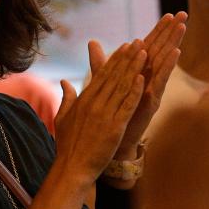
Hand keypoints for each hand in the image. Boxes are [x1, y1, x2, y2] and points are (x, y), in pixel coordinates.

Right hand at [54, 40, 145, 181]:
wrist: (72, 168)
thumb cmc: (68, 146)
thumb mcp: (63, 118)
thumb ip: (66, 98)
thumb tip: (64, 82)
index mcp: (83, 100)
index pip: (102, 75)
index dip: (115, 59)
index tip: (125, 46)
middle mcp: (93, 104)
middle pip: (113, 76)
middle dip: (127, 57)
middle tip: (138, 41)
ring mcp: (104, 115)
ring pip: (121, 87)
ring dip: (134, 68)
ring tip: (145, 52)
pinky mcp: (114, 127)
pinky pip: (126, 106)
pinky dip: (135, 92)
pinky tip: (143, 79)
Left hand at [88, 12, 185, 155]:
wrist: (113, 140)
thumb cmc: (111, 112)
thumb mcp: (103, 81)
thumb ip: (99, 62)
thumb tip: (91, 42)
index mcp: (137, 74)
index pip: (150, 47)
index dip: (159, 31)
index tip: (170, 14)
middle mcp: (148, 79)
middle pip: (160, 51)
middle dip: (171, 32)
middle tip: (183, 14)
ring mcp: (151, 89)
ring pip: (164, 63)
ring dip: (173, 44)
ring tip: (182, 28)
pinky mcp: (151, 101)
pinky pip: (160, 81)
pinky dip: (167, 66)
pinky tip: (175, 53)